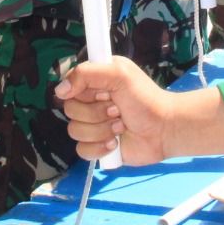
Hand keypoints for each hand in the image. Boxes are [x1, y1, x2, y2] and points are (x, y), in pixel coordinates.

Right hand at [55, 56, 174, 163]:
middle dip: (97, 112)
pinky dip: (100, 147)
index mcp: (94, 82)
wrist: (164, 129)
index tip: (104, 92)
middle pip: (70, 110)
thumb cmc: (145, 98)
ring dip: (102, 129)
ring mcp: (93, 125)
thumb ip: (86, 74)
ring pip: (75, 131)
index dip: (83, 92)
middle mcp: (90, 102)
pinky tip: (116, 143)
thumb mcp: (119, 74)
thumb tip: (59, 90)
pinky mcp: (97, 147)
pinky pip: (82, 150)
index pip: (68, 86)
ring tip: (121, 124)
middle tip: (118, 109)